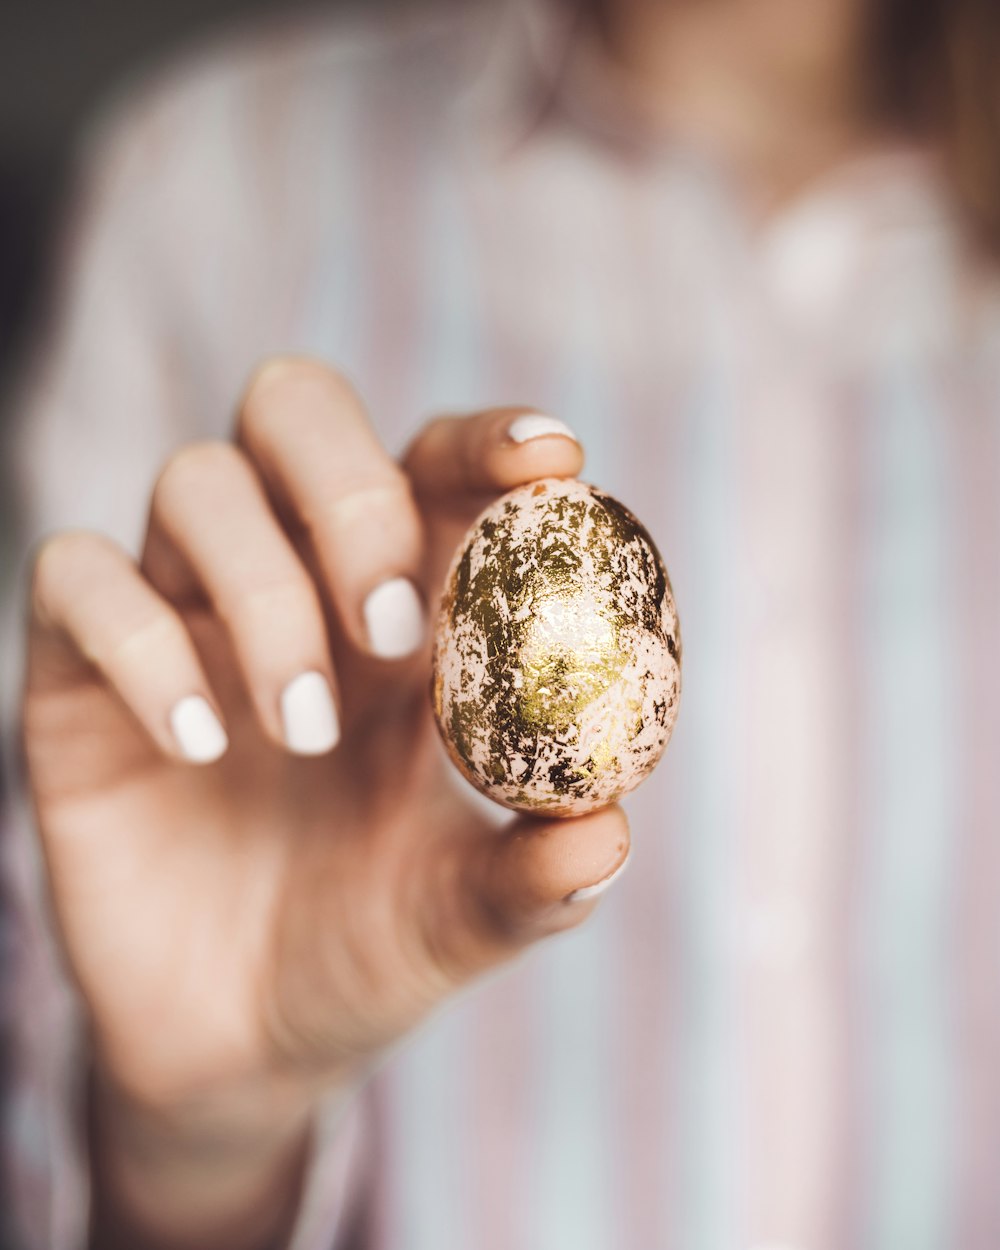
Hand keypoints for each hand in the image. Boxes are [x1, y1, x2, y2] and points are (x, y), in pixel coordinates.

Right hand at [22, 359, 629, 1247]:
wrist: (238, 1041)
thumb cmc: (369, 947)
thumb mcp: (460, 916)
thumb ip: (532, 877)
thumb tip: (605, 829)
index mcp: (401, 609)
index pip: (435, 465)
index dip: (488, 441)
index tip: (552, 461)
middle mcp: (291, 579)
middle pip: (297, 409)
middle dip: (353, 494)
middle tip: (389, 631)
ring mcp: (180, 611)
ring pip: (195, 483)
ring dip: (262, 594)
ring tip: (303, 731)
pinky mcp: (77, 670)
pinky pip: (77, 578)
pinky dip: (143, 644)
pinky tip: (201, 746)